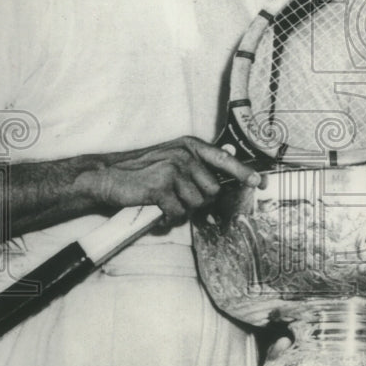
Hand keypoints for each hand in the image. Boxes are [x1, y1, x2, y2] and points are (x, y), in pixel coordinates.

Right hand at [96, 136, 259, 224]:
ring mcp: (172, 170)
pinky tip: (157, 213)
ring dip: (182, 211)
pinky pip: (178, 214)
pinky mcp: (160, 187)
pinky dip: (168, 219)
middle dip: (200, 203)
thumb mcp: (172, 159)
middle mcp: (184, 155)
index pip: (224, 158)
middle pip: (213, 190)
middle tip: (180, 201)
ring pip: (197, 205)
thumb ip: (196, 167)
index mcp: (189, 146)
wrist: (106, 176)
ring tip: (166, 205)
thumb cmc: (141, 171)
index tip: (259, 182)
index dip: (244, 172)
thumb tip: (221, 186)